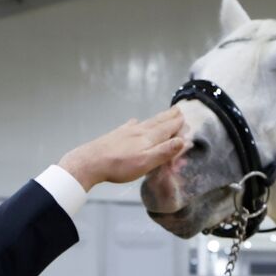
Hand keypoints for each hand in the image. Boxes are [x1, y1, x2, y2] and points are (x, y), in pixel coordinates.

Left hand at [59, 109, 186, 191]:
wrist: (90, 162)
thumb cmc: (120, 166)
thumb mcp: (146, 162)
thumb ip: (164, 151)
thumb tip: (183, 140)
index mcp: (148, 138)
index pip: (167, 128)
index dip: (177, 124)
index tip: (185, 117)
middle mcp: (139, 131)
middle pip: (157, 122)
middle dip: (169, 116)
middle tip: (177, 109)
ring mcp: (126, 132)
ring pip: (146, 122)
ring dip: (157, 118)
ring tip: (163, 114)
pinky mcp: (116, 135)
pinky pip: (130, 125)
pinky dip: (136, 122)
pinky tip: (134, 121)